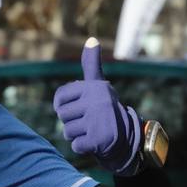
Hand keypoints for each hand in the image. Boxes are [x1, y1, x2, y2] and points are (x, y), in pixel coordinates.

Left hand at [52, 37, 141, 174]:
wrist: (127, 138)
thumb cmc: (104, 109)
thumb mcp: (98, 85)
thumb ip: (91, 64)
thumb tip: (92, 39)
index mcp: (94, 87)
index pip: (59, 98)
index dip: (63, 106)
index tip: (78, 107)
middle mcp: (97, 101)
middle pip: (62, 116)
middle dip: (71, 122)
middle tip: (88, 121)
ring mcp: (99, 120)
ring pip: (67, 132)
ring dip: (76, 135)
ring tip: (92, 130)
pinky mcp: (99, 139)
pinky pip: (75, 145)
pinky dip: (82, 147)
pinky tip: (95, 142)